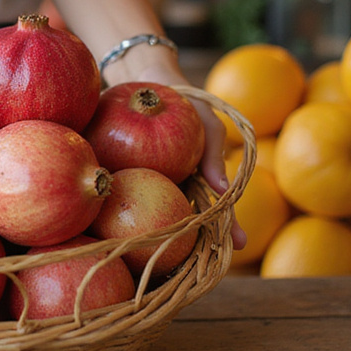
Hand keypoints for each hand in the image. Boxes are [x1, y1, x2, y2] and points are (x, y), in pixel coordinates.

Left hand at [124, 61, 247, 251]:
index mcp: (198, 181)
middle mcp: (174, 188)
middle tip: (190, 270)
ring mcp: (148, 184)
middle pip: (184, 222)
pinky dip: (120, 207)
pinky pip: (122, 193)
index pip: (218, 208)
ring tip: (154, 268)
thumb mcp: (205, 123)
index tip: (240, 246)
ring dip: (153, 240)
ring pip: (152, 215)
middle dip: (189, 249)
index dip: (229, 228)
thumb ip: (212, 154)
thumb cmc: (184, 103)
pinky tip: (110, 228)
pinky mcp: (123, 176)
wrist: (144, 80)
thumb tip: (223, 190)